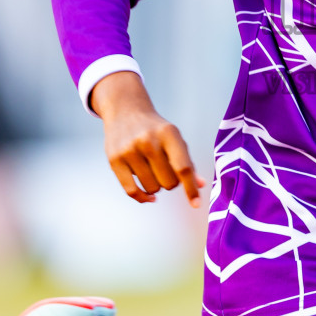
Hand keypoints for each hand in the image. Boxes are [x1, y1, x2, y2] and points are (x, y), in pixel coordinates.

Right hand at [90, 71, 202, 206]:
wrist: (125, 110)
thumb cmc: (155, 129)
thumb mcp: (174, 138)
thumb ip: (187, 161)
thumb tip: (200, 185)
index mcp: (169, 133)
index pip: (183, 168)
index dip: (191, 188)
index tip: (196, 205)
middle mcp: (149, 140)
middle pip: (169, 182)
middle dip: (171, 182)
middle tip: (165, 170)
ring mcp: (130, 149)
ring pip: (152, 188)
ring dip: (156, 186)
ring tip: (153, 171)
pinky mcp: (114, 159)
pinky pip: (132, 191)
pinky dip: (144, 198)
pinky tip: (150, 197)